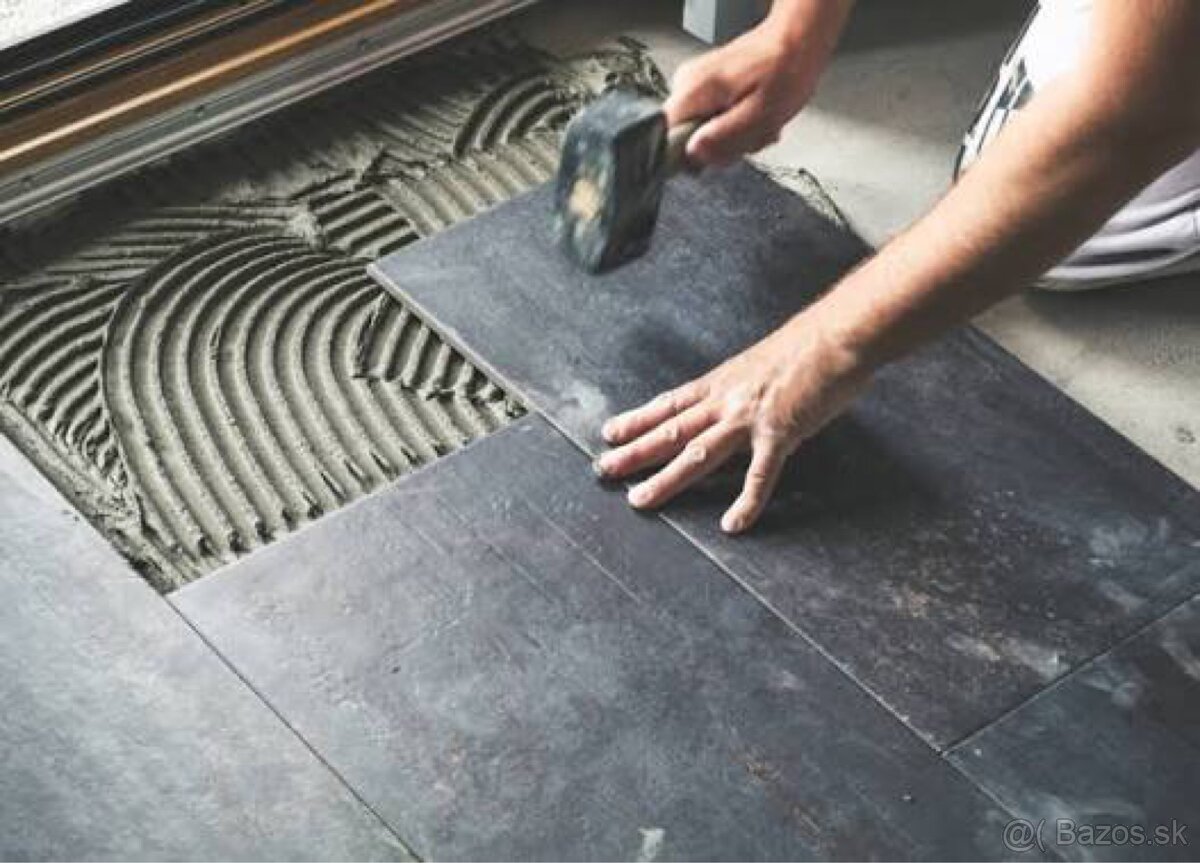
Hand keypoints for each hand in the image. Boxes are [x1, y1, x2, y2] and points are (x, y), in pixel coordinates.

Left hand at [594, 314, 868, 532]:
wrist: (839, 333)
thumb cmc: (809, 344)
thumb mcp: (762, 362)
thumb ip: (745, 385)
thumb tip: (740, 399)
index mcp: (722, 382)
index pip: (669, 404)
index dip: (637, 419)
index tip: (610, 432)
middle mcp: (726, 400)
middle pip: (670, 430)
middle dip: (634, 451)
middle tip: (603, 469)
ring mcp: (749, 418)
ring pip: (696, 454)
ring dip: (665, 479)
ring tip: (639, 499)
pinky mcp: (779, 433)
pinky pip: (759, 475)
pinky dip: (746, 502)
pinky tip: (733, 524)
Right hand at [667, 1, 851, 166]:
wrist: (796, 41)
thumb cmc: (785, 70)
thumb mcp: (760, 114)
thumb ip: (724, 137)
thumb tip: (694, 154)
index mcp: (694, 90)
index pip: (667, 139)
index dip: (694, 155)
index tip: (722, 150)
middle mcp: (686, 86)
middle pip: (688, 141)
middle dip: (724, 146)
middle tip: (751, 133)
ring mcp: (695, 87)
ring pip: (704, 134)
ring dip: (735, 137)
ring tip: (757, 122)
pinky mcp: (706, 90)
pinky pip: (712, 122)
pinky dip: (736, 126)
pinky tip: (753, 116)